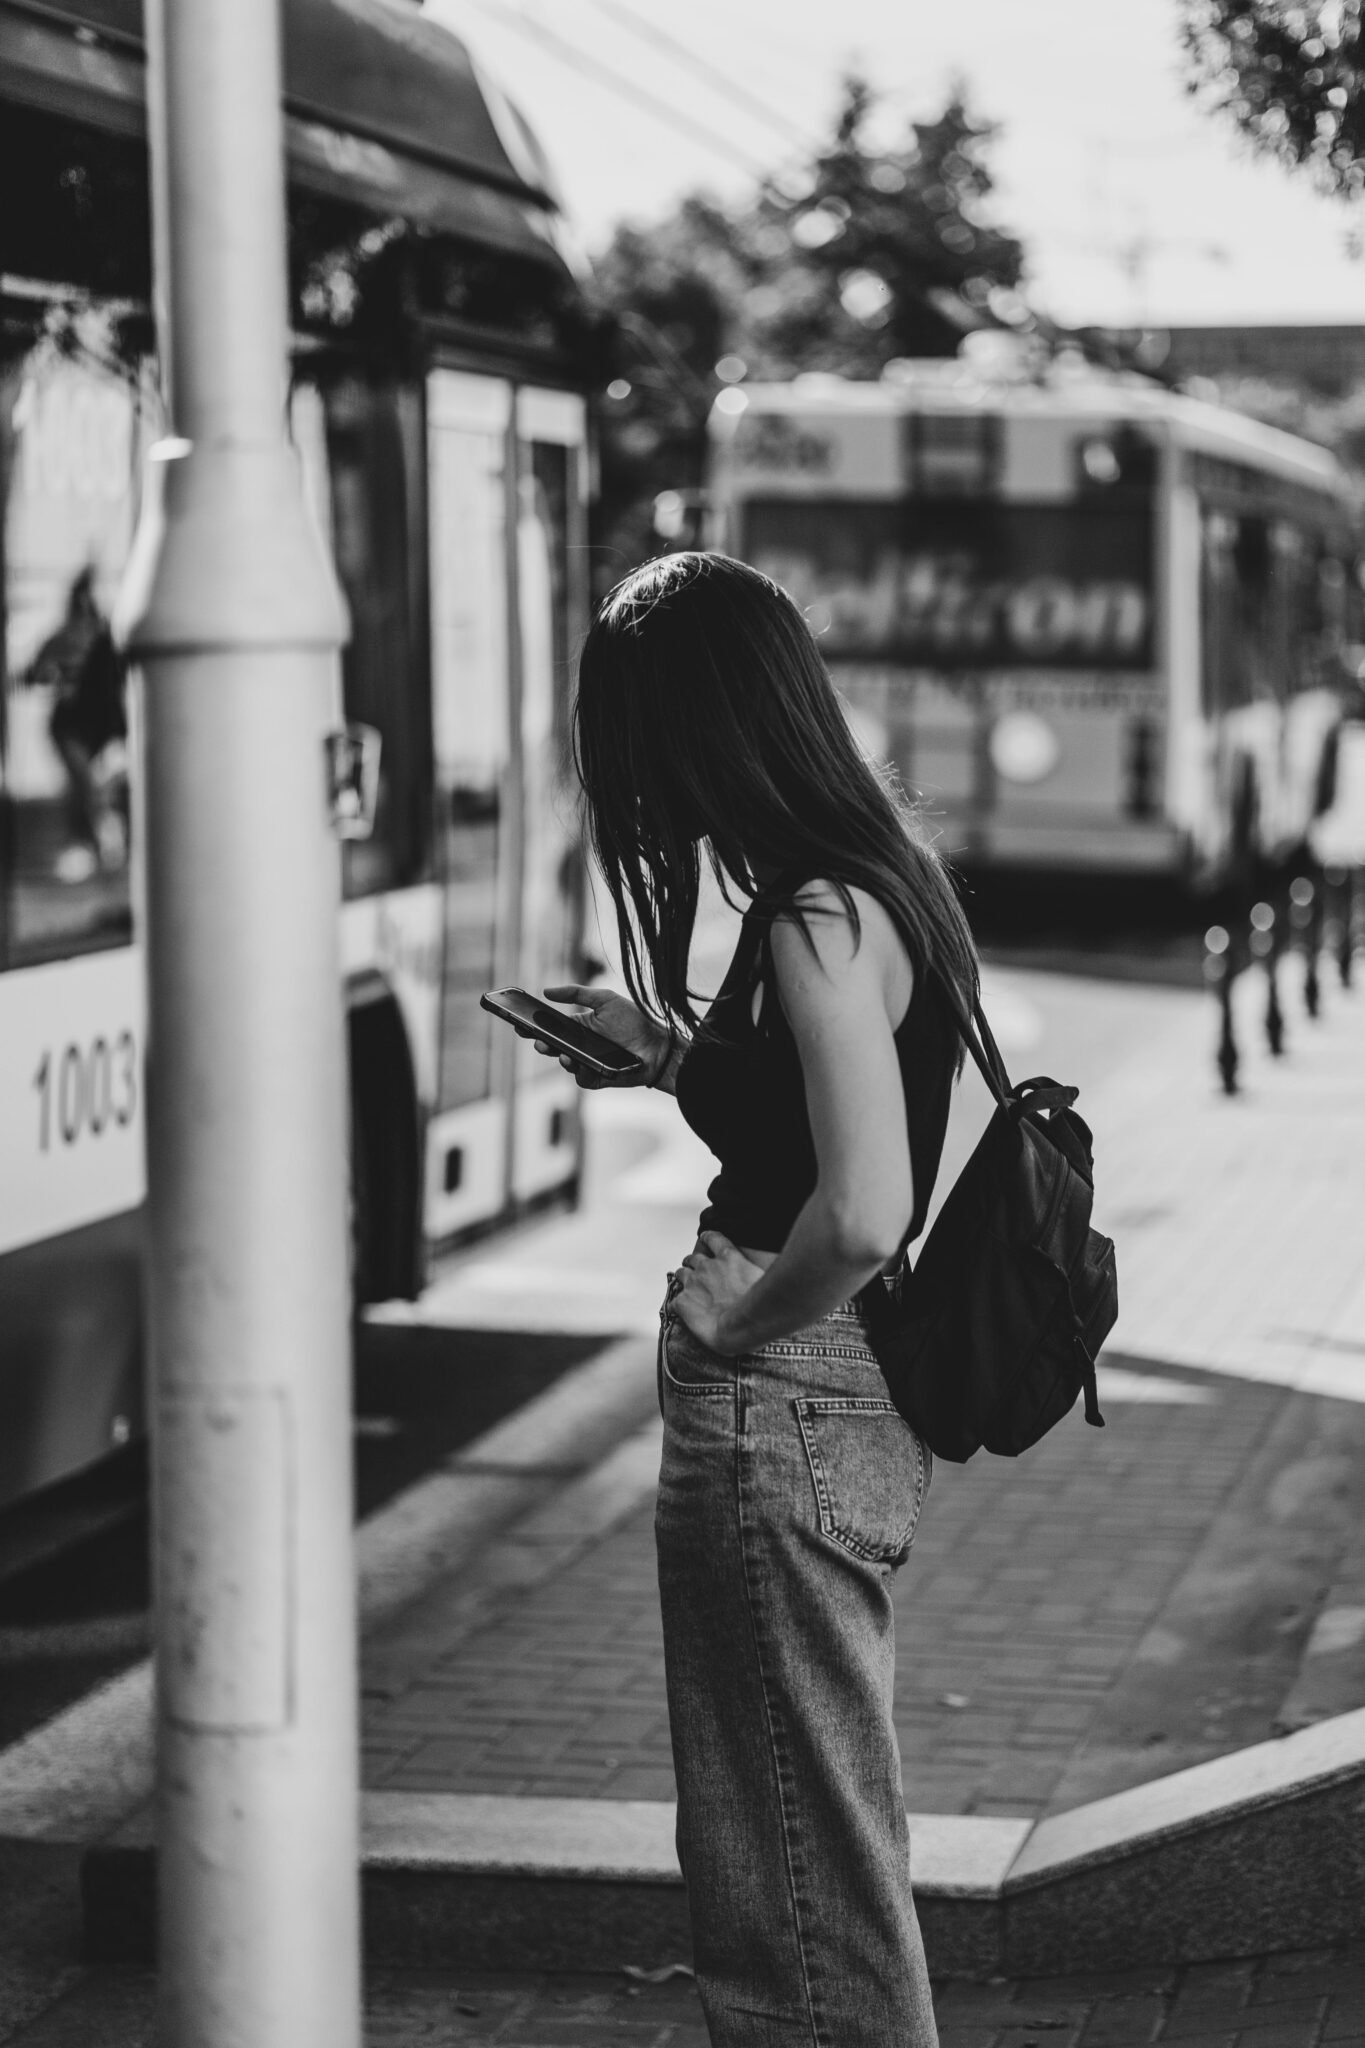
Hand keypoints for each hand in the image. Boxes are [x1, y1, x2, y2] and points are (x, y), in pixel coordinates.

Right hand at [534, 983, 670, 1090]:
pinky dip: (581, 1072)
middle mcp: (580, 1046)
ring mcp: (587, 1063)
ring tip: (561, 1053)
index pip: (551, 1027)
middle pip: (553, 1047)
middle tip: (538, 1041)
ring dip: (560, 1059)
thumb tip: (546, 991)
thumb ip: (577, 992)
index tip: (521, 1022)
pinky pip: (583, 1079)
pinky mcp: (597, 1078)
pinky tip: (581, 1064)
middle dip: (542, 1045)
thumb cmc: (634, 1021)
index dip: (535, 1026)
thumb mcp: (605, 999)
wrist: (658, 1045)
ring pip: (566, 1065)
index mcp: (578, 1027)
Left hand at [674, 1232, 765, 1354]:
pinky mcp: (682, 1302)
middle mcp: (708, 1266)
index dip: (707, 1239)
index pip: (712, 1238)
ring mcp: (693, 1283)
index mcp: (728, 1257)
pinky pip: (674, 1300)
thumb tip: (771, 1274)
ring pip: (681, 1273)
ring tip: (690, 1292)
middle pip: (693, 1257)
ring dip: (684, 1280)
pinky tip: (686, 1314)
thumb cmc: (762, 1308)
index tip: (706, 1241)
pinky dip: (679, 1305)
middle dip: (694, 1264)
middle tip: (700, 1276)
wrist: (742, 1327)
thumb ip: (758, 1271)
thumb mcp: (766, 1279)